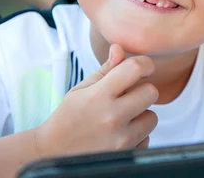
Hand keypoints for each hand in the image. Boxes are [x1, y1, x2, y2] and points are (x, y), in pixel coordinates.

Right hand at [33, 44, 158, 156]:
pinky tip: (118, 135)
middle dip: (142, 92)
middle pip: (151, 92)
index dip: (144, 64)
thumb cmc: (68, 118)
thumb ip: (105, 70)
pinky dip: (137, 136)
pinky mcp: (127, 155)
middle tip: (127, 97)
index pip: (135, 68)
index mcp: (99, 95)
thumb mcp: (81, 90)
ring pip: (152, 117)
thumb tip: (119, 48)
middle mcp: (112, 117)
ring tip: (120, 119)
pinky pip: (147, 138)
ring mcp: (121, 139)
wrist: (51, 154)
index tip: (143, 68)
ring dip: (141, 116)